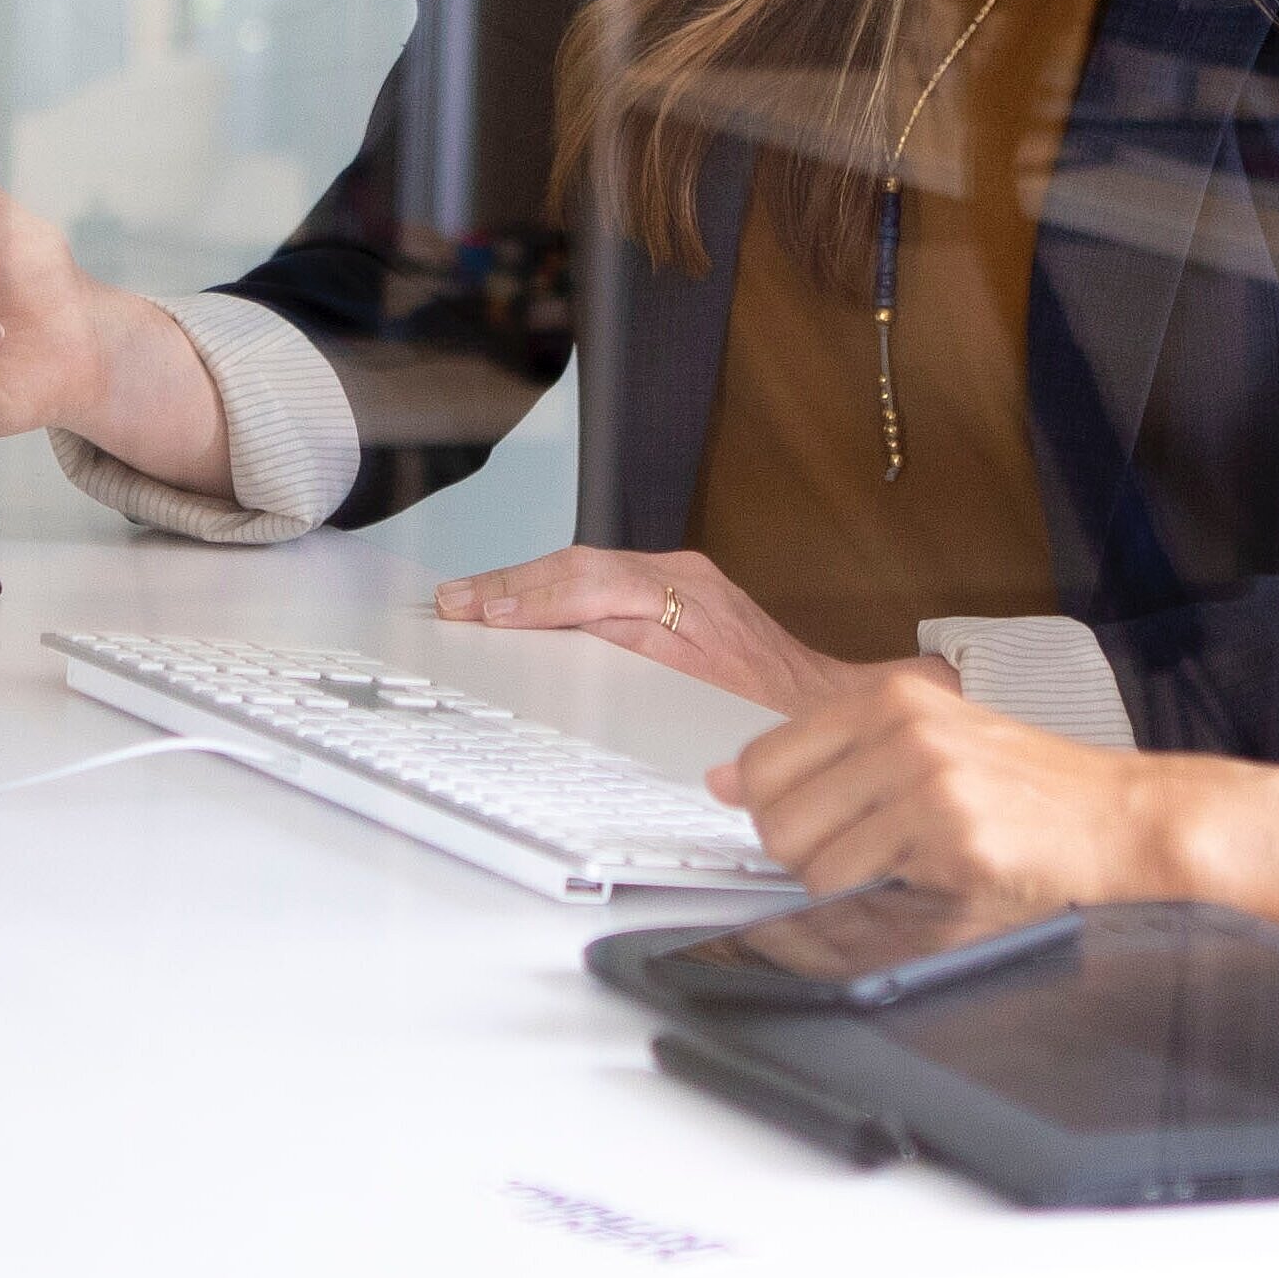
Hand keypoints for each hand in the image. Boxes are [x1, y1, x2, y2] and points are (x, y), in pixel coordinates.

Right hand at [427, 545, 888, 719]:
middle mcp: (680, 576)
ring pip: (583, 568)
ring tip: (469, 599)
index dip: (533, 599)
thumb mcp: (701, 695)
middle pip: (577, 566)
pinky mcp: (673, 593)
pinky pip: (599, 580)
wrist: (824, 705)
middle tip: (454, 601)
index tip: (487, 614)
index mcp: (686, 597)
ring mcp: (677, 580)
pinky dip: (554, 590)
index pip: (591, 584)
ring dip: (524, 584)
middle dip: (510, 584)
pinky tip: (522, 602)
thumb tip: (570, 639)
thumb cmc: (773, 712)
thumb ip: (635, 660)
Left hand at [712, 661, 1180, 911]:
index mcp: (890, 700)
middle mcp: (903, 730)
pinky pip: (858, 885)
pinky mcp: (950, 838)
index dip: (770, 809)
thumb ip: (827, 755)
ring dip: (844, 882)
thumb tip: (723, 779)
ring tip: (902, 866)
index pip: (763, 760)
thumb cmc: (1025, 787)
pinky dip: (881, 898)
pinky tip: (931, 875)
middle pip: (775, 816)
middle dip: (801, 855)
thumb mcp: (928, 743)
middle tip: (862, 856)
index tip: (800, 827)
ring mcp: (927, 782)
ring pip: (810, 859)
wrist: (1119, 816)